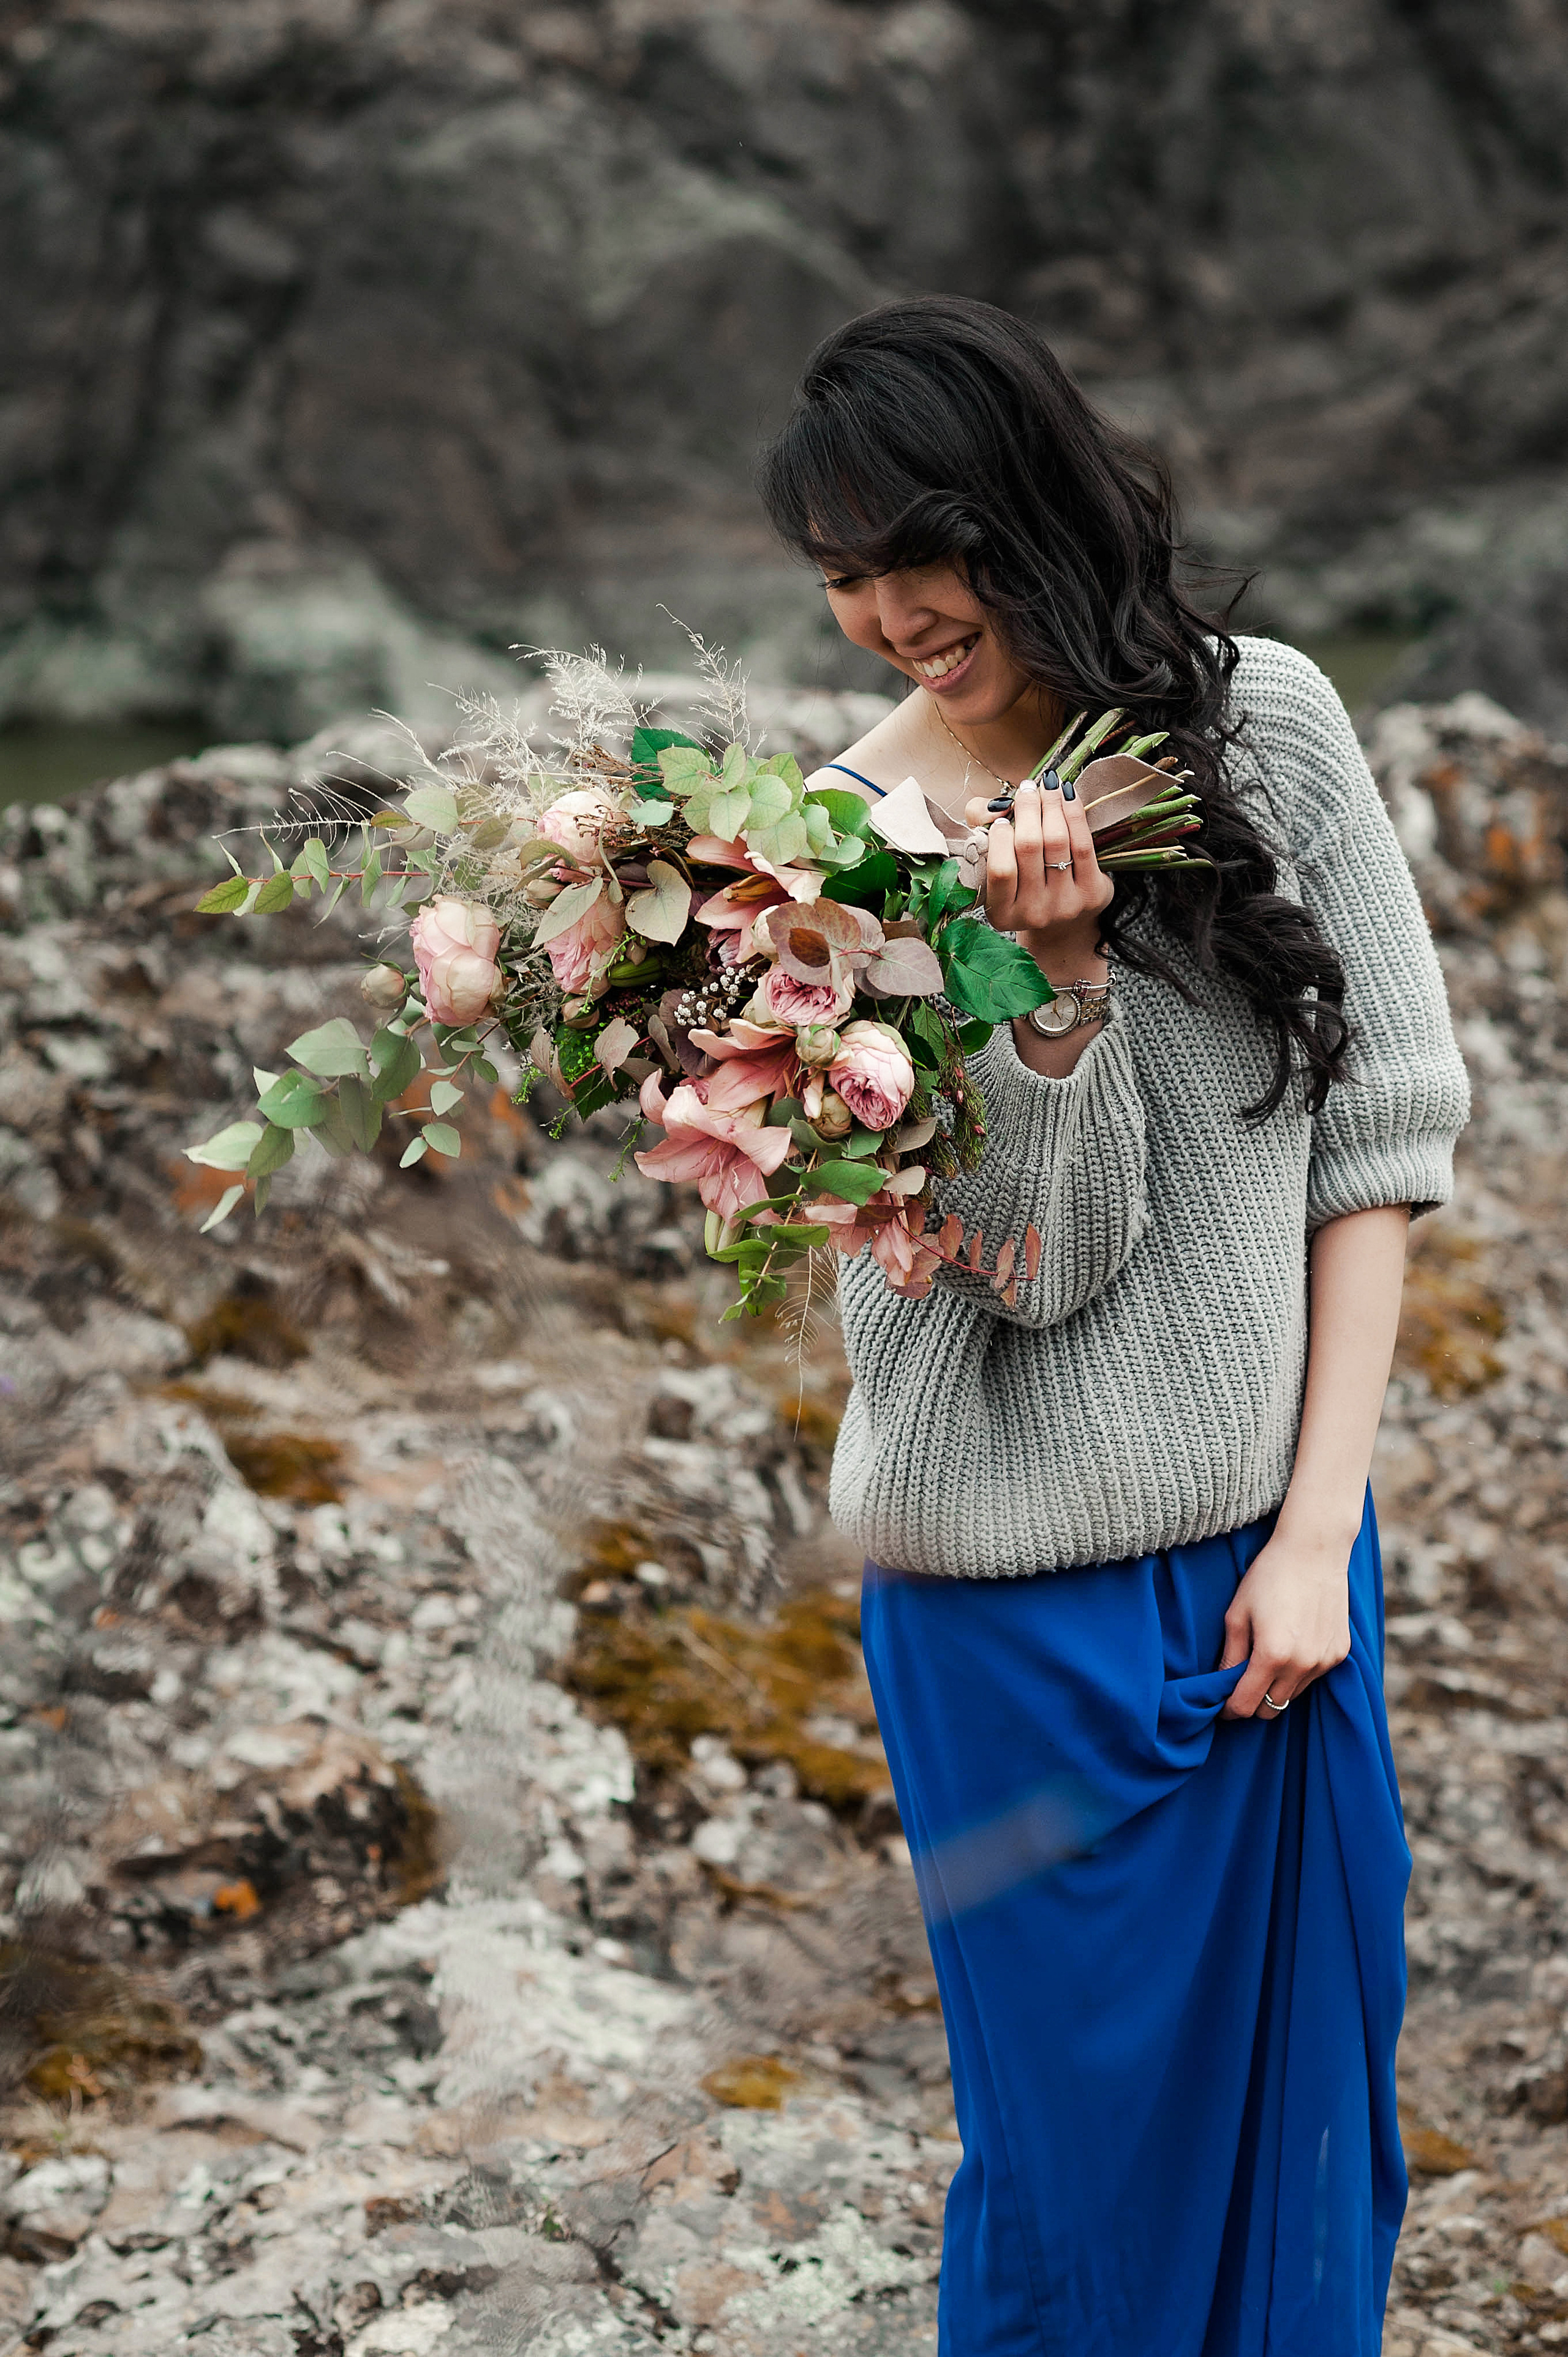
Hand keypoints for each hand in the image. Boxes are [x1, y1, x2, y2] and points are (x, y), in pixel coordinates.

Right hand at [965, 777, 1113, 967]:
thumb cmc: (1021, 882)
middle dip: (1028, 809)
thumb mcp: (993, 864)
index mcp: (1002, 912)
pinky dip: (1074, 813)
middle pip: (1029, 848)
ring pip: (1057, 841)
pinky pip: (1082, 845)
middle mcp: (1033, 914)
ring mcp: (1064, 906)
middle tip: (1027, 787)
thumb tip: (998, 806)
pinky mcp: (1091, 894)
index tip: (1002, 818)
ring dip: (1051, 805)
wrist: (1064, 922)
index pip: (1000, 869)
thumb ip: (980, 828)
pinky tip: (1068, 795)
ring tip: (1048, 785)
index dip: (1001, 837)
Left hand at [1219, 1530, 1351, 1720]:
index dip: (1228, 1710)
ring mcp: (1325, 1661)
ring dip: (1275, 1687)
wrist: (1314, 1551)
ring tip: (1265, 1659)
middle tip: (1238, 1685)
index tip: (1219, 1705)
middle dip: (1251, 1703)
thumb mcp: (1237, 1613)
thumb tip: (1221, 1684)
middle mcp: (1302, 1665)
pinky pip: (1312, 1677)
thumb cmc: (1269, 1576)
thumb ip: (1230, 1655)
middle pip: (1271, 1709)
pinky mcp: (1340, 1654)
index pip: (1246, 1705)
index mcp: (1272, 1655)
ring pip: (1292, 1695)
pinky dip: (1297, 1672)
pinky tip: (1291, 1646)